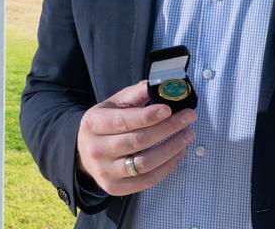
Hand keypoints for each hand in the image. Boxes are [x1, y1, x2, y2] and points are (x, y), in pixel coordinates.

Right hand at [76, 80, 196, 195]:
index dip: (148, 116)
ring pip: (144, 163)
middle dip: (167, 129)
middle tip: (189, 118)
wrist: (85, 153)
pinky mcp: (115, 188)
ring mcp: (105, 172)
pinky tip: (179, 153)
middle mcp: (96, 150)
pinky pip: (147, 180)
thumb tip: (161, 85)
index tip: (169, 109)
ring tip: (188, 135)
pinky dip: (167, 167)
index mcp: (93, 124)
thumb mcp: (114, 104)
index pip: (123, 121)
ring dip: (172, 149)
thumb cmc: (105, 124)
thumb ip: (136, 94)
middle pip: (137, 141)